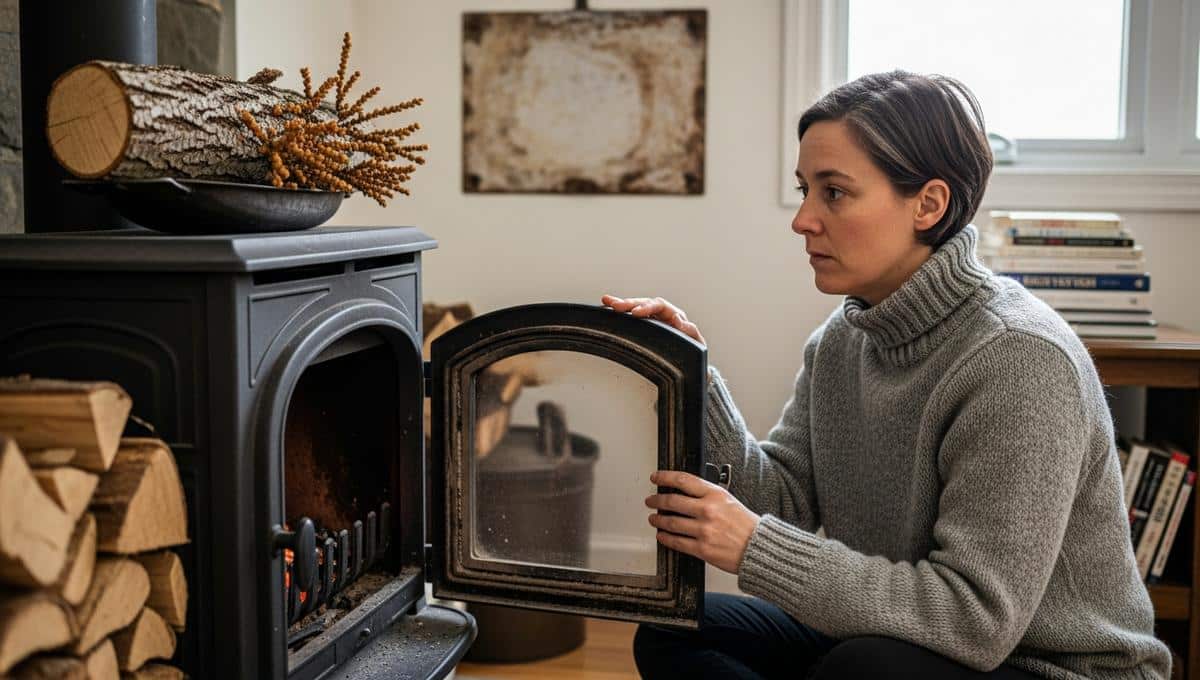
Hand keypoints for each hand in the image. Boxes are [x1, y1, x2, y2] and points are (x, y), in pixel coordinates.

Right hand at [601, 295, 705, 345]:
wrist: (689, 361)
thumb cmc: (692, 350)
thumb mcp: (695, 342)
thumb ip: (691, 332)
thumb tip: (681, 322)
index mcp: (673, 314)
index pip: (659, 305)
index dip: (647, 307)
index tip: (636, 312)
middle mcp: (661, 314)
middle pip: (644, 303)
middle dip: (630, 304)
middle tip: (616, 306)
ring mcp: (652, 319)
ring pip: (635, 307)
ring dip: (621, 304)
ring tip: (607, 300)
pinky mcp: (644, 326)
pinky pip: (631, 317)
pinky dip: (620, 312)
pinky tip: (607, 308)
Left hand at [645, 470, 759, 573]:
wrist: (758, 547)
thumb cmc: (746, 525)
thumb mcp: (728, 500)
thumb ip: (707, 496)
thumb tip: (684, 493)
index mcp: (715, 495)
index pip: (683, 480)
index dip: (665, 477)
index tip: (656, 477)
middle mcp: (708, 510)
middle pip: (672, 501)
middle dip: (656, 500)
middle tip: (650, 501)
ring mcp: (704, 530)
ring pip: (671, 522)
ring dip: (658, 520)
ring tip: (654, 519)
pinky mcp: (702, 549)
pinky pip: (677, 542)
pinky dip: (665, 538)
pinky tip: (662, 535)